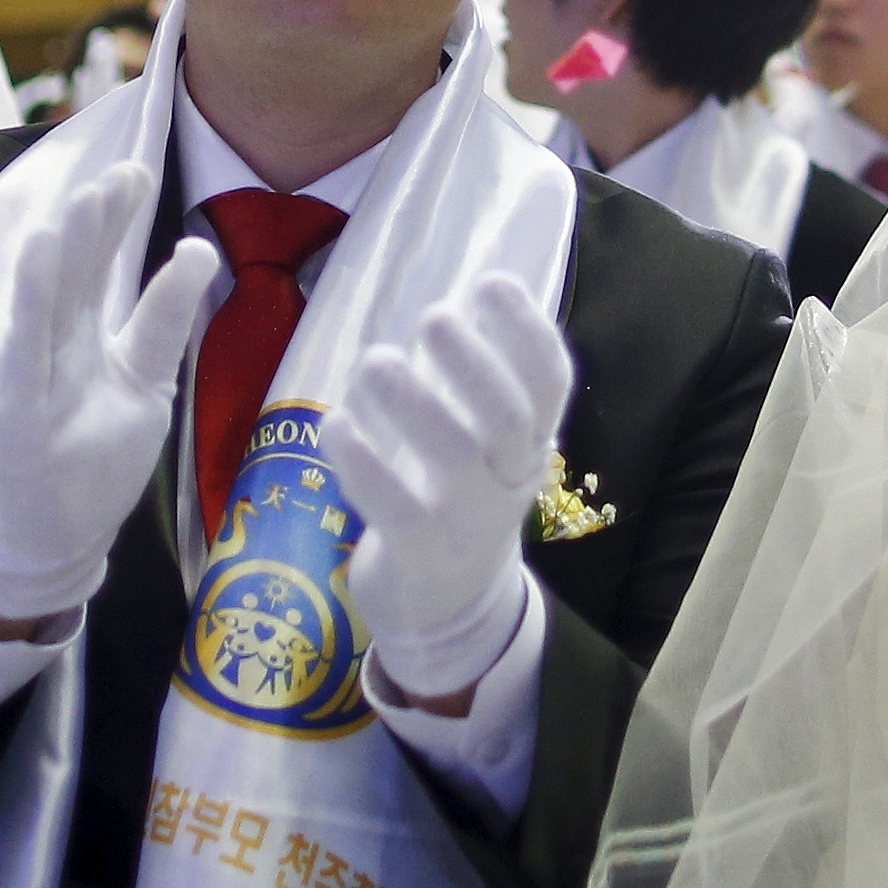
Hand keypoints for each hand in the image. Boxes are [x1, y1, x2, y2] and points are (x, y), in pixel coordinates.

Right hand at [0, 207, 214, 630]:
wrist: (47, 539)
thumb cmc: (90, 459)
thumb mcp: (143, 383)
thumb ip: (160, 320)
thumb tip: (199, 250)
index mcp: (81, 336)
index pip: (101, 266)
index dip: (117, 219)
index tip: (139, 168)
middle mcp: (53, 347)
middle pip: (77, 274)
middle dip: (98, 223)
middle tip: (124, 170)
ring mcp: (30, 379)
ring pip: (46, 305)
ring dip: (63, 254)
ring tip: (82, 202)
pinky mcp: (16, 415)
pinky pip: (23, 357)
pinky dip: (28, 310)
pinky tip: (36, 263)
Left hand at [320, 271, 572, 701]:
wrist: (448, 608)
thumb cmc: (457, 495)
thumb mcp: (484, 440)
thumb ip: (477, 374)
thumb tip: (468, 279)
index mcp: (530, 440)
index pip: (551, 382)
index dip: (527, 330)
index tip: (491, 283)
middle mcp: (510, 480)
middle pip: (511, 418)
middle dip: (474, 362)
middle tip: (433, 317)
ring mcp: (468, 522)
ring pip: (454, 460)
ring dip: (413, 403)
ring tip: (376, 360)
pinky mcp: (420, 556)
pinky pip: (398, 509)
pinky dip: (365, 464)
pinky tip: (336, 425)